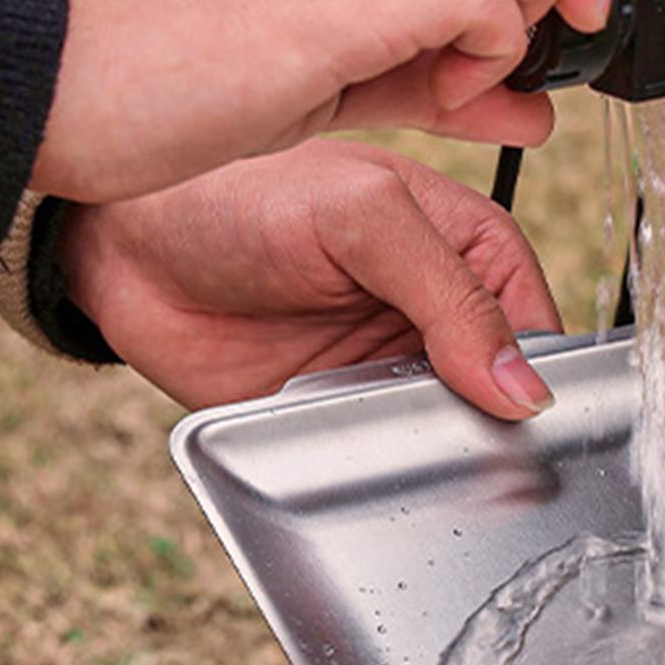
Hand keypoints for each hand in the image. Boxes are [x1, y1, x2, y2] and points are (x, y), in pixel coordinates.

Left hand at [54, 138, 563, 415]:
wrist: (124, 248)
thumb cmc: (239, 194)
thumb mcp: (362, 216)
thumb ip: (450, 295)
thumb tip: (522, 384)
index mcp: (469, 248)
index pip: (539, 328)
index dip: (540, 376)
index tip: (526, 416)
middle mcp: (440, 314)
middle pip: (505, 395)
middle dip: (496, 425)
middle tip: (470, 443)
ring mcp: (392, 369)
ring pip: (453, 435)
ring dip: (440, 451)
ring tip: (413, 450)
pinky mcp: (342, 418)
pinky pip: (386, 460)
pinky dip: (386, 470)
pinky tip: (373, 465)